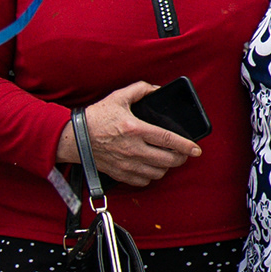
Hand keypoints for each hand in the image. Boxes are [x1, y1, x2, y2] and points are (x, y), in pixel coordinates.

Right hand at [81, 81, 203, 187]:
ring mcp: (126, 164)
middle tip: (184, 153)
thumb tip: (157, 89)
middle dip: (181, 158)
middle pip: (168, 160)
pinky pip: (143, 181)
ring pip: (158, 173)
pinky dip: (151, 176)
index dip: (186, 145)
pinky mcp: (119, 174)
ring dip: (166, 167)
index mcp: (135, 129)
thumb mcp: (118, 98)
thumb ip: (140, 90)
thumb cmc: (96, 118)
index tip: (197, 149)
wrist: (73, 138)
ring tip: (168, 159)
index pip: (168, 140)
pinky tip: (151, 168)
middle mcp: (133, 149)